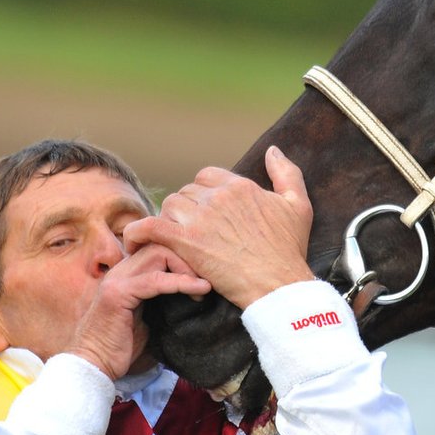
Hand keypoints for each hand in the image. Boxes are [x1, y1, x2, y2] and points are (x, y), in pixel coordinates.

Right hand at [69, 242, 210, 378]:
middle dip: (187, 259)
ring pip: (159, 254)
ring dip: (186, 268)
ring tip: (203, 288)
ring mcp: (117, 279)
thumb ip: (161, 299)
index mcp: (126, 273)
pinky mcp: (118, 293)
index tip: (201, 276)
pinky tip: (198, 291)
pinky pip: (155, 279)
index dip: (181, 256)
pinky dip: (181, 282)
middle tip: (204, 282)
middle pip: (160, 244)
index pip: (157, 246)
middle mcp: (120, 270)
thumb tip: (194, 294)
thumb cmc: (121, 347)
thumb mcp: (147, 317)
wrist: (94, 366)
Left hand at [124, 145, 313, 308]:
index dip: (204, 193)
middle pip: (187, 191)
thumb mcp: (299, 205)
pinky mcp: (186, 242)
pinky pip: (150, 227)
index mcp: (240, 185)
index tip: (207, 213)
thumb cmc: (289, 250)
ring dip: (170, 221)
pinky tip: (135, 240)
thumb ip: (286, 172)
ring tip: (174, 240)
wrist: (279, 285)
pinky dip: (138, 232)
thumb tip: (272, 149)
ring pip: (169, 206)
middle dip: (187, 210)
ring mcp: (200, 218)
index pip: (207, 176)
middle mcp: (218, 197)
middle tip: (192, 232)